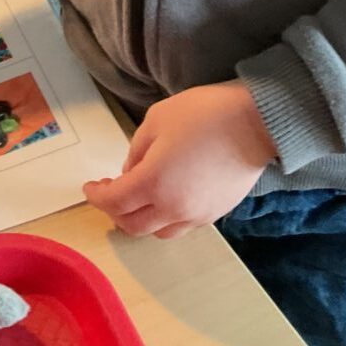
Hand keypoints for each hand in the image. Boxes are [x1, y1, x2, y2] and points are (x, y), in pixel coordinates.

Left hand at [84, 81, 276, 239]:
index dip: (96, 196)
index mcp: (153, 183)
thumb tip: (130, 172)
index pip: (114, 201)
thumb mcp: (157, 120)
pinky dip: (164, 218)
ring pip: (157, 232)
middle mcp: (173, 208)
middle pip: (132, 225)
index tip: (89, 187)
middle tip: (109, 191)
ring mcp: (197, 215)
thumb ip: (136, 150)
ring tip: (136, 197)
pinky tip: (165, 197)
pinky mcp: (215, 214)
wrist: (256, 123)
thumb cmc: (204, 114)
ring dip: (140, 219)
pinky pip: (180, 226)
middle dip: (114, 211)